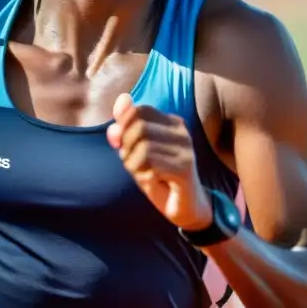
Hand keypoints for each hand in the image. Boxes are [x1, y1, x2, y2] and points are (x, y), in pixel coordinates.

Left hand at [106, 93, 212, 231]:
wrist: (184, 208)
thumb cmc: (158, 177)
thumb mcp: (135, 152)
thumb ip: (124, 128)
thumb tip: (121, 100)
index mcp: (171, 122)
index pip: (140, 110)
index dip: (123, 126)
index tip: (122, 145)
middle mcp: (181, 131)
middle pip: (139, 127)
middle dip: (127, 148)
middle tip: (136, 165)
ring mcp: (185, 149)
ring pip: (143, 147)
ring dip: (134, 165)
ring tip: (146, 174)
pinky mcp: (185, 167)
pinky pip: (150, 164)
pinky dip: (143, 175)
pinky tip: (155, 181)